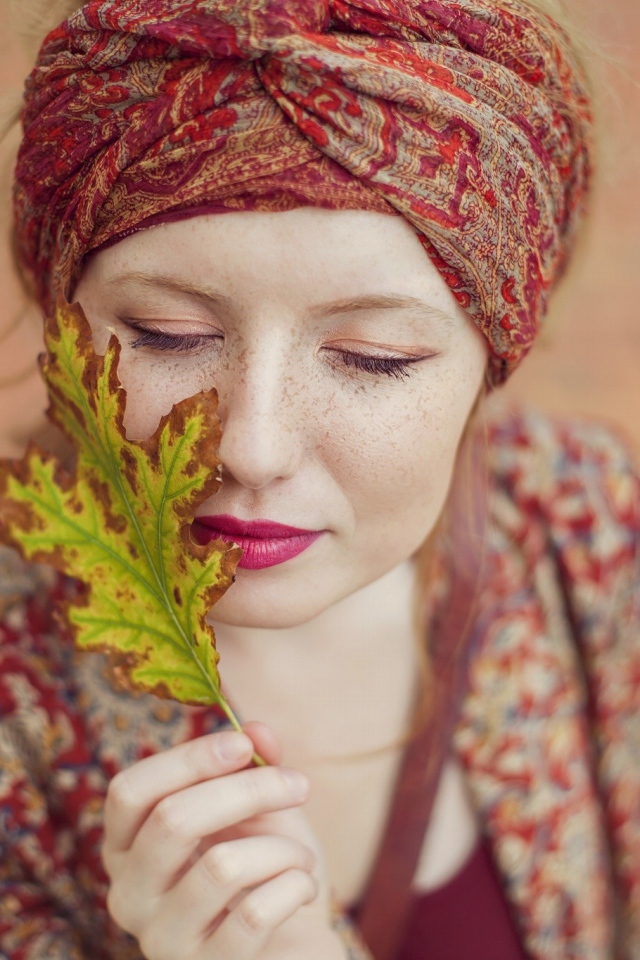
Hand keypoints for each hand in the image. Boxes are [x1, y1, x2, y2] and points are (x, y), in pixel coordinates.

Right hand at [102, 723, 339, 958]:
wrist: (293, 946)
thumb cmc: (265, 868)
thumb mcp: (259, 807)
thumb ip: (252, 764)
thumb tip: (258, 732)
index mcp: (127, 847)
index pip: (130, 791)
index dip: (187, 759)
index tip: (243, 744)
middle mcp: (129, 895)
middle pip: (173, 820)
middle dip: (248, 790)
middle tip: (298, 786)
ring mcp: (162, 940)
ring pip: (222, 866)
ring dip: (283, 849)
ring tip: (300, 857)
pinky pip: (255, 914)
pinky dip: (295, 886)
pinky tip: (302, 888)